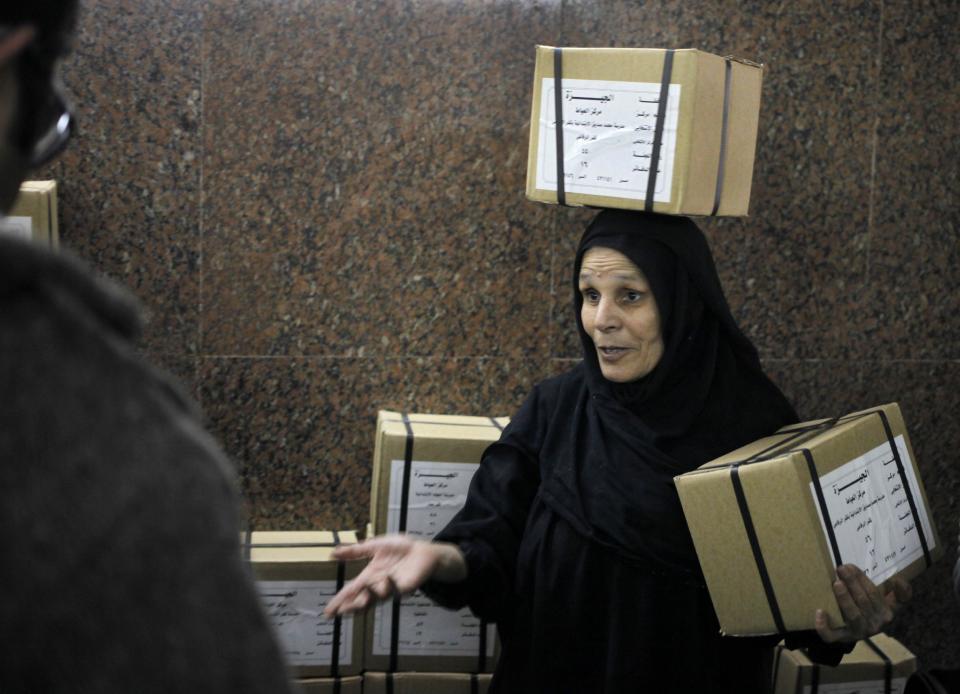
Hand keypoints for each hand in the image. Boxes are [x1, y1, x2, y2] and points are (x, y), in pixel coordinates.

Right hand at [322, 534, 465, 617]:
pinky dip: (387, 586)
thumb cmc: (400, 549)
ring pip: (376, 599)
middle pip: (361, 600)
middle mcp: (378, 585)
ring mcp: (391, 589)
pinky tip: (384, 580)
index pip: (351, 591)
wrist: (422, 550)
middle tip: (341, 612)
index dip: (339, 601)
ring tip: (359, 601)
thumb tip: (333, 553)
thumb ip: (355, 551)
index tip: (328, 612)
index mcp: (369, 576)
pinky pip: (394, 590)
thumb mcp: (374, 547)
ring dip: (367, 600)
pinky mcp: (404, 588)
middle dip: (351, 607)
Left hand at [815, 563, 912, 642]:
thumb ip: (900, 594)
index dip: (862, 579)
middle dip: (851, 583)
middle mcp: (873, 625)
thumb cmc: (873, 611)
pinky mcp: (842, 639)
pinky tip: (819, 612)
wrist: (859, 632)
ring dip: (844, 599)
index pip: (874, 594)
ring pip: (853, 616)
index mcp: (884, 614)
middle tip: (840, 568)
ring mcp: (857, 632)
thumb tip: (900, 581)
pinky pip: (832, 636)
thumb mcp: (889, 604)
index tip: (850, 566)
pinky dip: (824, 626)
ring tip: (836, 584)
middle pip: (863, 602)